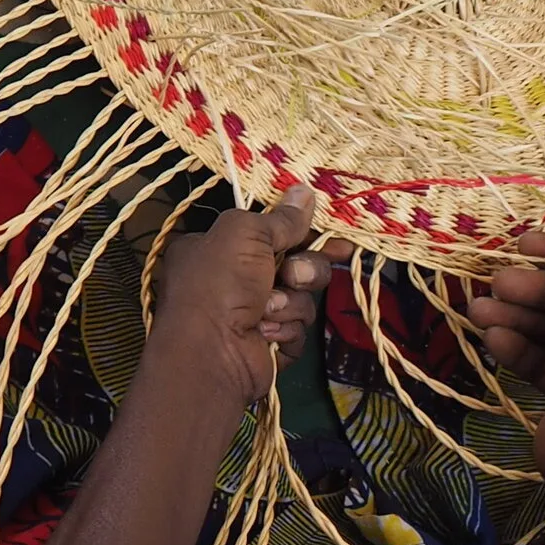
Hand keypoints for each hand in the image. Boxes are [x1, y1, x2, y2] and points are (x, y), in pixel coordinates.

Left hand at [149, 191, 327, 417]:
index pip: (271, 232)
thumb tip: (306, 191)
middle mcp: (234, 279)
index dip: (302, 230)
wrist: (211, 353)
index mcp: (219, 248)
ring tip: (268, 310)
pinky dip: (285, 328)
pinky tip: (265, 333)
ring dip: (290, 301)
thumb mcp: (245, 234)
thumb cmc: (218, 283)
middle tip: (293, 275)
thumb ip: (279, 217)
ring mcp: (253, 313)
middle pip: (294, 263)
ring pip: (300, 296)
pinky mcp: (270, 341)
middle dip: (302, 269)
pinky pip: (297, 326)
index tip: (333, 232)